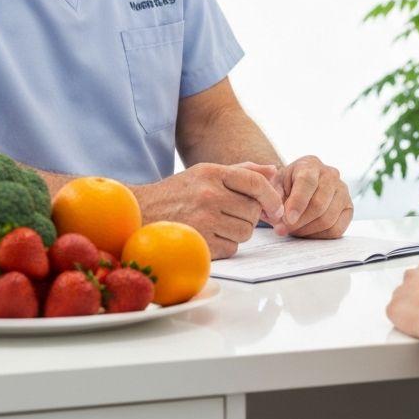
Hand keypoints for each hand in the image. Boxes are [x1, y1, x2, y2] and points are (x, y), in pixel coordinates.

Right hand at [136, 162, 284, 258]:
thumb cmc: (178, 193)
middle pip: (253, 211)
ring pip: (246, 231)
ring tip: (220, 224)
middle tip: (233, 214)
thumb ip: (241, 171)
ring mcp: (203, 220)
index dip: (272, 197)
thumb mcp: (205, 173)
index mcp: (211, 173)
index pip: (255, 182)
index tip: (278, 208)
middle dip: (249, 215)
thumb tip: (273, 170)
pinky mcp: (199, 242)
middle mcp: (208, 194)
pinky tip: (211, 236)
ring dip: (239, 231)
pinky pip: (232, 248)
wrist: (140, 213)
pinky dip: (227, 245)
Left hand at [268, 155, 352, 238]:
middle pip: (319, 204)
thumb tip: (279, 214)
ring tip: (292, 230)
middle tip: (283, 229)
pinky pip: (337, 229)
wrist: (298, 186)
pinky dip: (319, 236)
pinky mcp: (349, 208)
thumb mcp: (274, 185)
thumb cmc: (285, 186)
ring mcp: (343, 191)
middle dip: (299, 222)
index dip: (297, 203)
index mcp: (310, 165)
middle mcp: (330, 175)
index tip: (287, 219)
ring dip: (307, 230)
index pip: (307, 182)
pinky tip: (306, 232)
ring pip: (328, 219)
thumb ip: (274, 196)